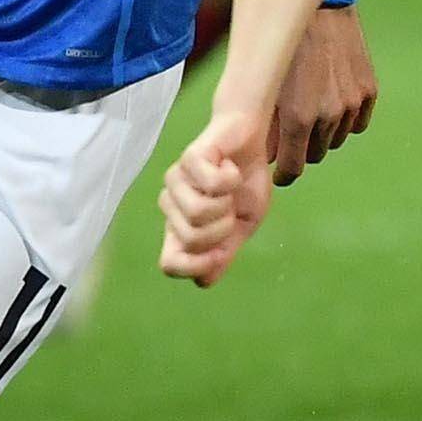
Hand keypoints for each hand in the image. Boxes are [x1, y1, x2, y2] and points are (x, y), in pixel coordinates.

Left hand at [159, 109, 273, 288]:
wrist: (251, 139)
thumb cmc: (245, 182)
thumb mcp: (243, 225)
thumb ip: (224, 252)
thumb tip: (203, 282)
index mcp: (182, 227)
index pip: (169, 264)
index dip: (198, 265)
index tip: (223, 252)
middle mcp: (172, 206)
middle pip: (190, 241)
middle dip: (222, 229)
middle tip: (230, 207)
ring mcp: (176, 181)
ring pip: (197, 214)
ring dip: (226, 204)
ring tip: (230, 188)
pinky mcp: (188, 158)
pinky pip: (211, 185)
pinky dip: (231, 179)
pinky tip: (230, 168)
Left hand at [269, 6, 378, 184]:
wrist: (317, 7)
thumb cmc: (281, 45)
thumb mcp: (265, 86)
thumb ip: (266, 127)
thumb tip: (265, 156)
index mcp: (299, 117)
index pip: (293, 168)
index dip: (284, 173)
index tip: (280, 171)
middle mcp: (329, 115)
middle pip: (315, 155)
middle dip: (302, 149)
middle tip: (292, 133)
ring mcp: (352, 103)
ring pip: (336, 139)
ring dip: (324, 133)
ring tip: (312, 109)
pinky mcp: (368, 91)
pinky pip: (357, 123)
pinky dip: (345, 119)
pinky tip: (332, 101)